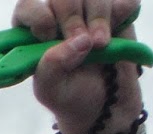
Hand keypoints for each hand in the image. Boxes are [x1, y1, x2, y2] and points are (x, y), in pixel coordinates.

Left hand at [12, 0, 143, 133]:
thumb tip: (78, 41)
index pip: (27, 7)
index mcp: (33, 33)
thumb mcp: (51, 90)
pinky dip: (124, 12)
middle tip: (84, 44)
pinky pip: (125, 0)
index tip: (49, 35)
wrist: (104, 104)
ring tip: (101, 45)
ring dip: (99, 18)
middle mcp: (59, 16)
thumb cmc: (69, 95)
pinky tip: (118, 31)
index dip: (39, 16)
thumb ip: (52, 67)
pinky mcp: (117, 10)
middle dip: (72, 19)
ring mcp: (88, 11)